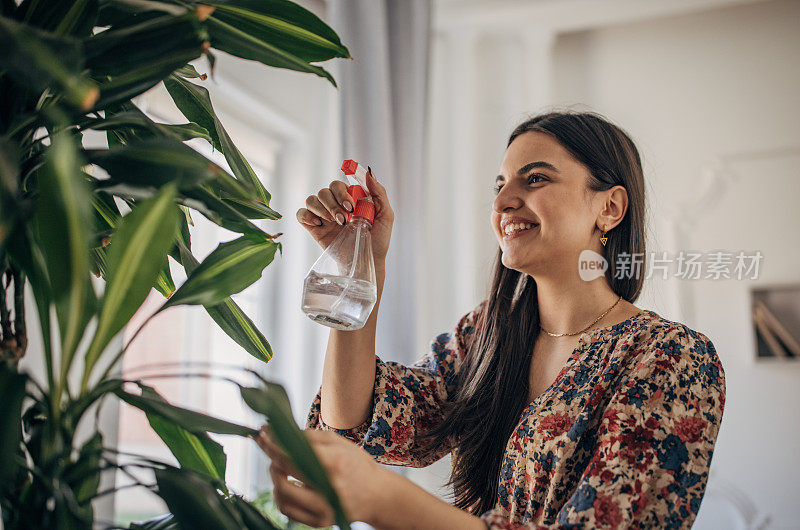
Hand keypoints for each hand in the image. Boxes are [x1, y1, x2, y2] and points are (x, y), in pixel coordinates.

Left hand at [254, 425, 388, 527]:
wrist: (377, 496)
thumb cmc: (358, 466)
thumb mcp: (341, 443)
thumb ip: (312, 437)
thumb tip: (284, 433)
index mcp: (334, 462)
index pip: (293, 453)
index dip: (273, 444)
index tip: (261, 435)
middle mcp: (328, 487)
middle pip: (283, 473)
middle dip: (271, 458)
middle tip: (271, 449)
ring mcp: (323, 508)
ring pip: (281, 494)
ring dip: (274, 477)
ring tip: (280, 467)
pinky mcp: (319, 521)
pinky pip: (287, 510)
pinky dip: (280, 495)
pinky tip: (286, 483)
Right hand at [296, 166, 393, 262]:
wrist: (367, 262)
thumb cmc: (378, 240)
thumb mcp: (386, 216)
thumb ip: (379, 193)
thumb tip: (369, 174)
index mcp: (350, 200)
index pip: (339, 185)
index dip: (342, 192)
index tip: (351, 205)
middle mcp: (335, 206)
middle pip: (325, 191)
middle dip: (333, 202)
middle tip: (344, 218)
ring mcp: (324, 217)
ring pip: (312, 199)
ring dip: (322, 209)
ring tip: (335, 223)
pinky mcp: (314, 229)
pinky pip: (301, 214)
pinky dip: (307, 215)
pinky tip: (319, 224)